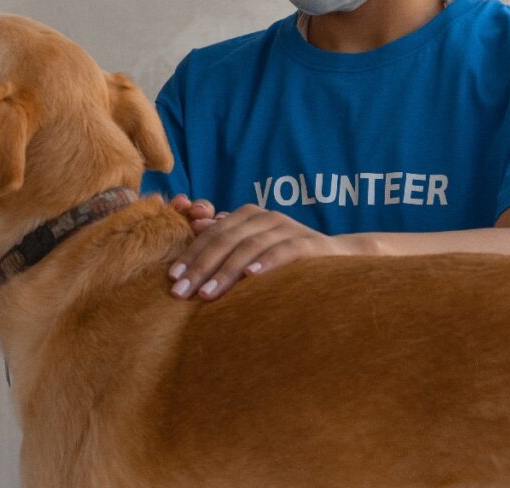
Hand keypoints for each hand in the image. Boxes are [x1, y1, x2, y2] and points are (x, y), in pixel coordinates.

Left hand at [167, 196, 356, 300]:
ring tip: (207, 294)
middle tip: (181, 292)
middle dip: (200, 267)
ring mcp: (288, 228)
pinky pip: (284, 252)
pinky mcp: (309, 244)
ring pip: (249, 247)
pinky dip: (266, 263)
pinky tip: (251, 278)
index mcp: (247, 215)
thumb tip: (193, 230)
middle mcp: (265, 217)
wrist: (338, 259)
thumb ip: (225, 241)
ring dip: (226, 272)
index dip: (190, 254)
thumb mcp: (251, 249)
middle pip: (225, 240)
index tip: (172, 277)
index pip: (211, 234)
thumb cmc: (285, 259)